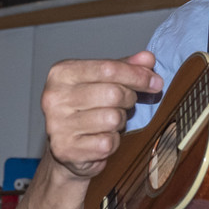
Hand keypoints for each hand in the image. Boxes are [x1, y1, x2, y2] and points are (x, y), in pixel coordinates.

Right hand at [40, 52, 162, 177]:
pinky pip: (108, 143)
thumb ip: (123, 68)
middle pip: (113, 93)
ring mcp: (57, 125)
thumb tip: (148, 59)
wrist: (65, 148)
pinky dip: (112, 142)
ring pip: (113, 119)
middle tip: (126, 104)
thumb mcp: (101, 81)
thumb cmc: (85, 109)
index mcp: (61, 73)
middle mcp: (54, 97)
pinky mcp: (65, 149)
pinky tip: (101, 139)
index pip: (108, 68)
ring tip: (109, 122)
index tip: (155, 82)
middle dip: (128, 99)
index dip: (136, 75)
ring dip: (119, 122)